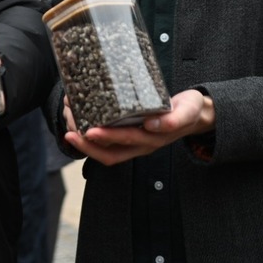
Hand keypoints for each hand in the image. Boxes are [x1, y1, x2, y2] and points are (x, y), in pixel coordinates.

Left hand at [64, 89, 213, 165]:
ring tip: (68, 126)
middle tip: (70, 130)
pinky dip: (90, 134)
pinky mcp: (128, 135)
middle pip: (110, 152)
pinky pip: (106, 142)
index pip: (126, 143)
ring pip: (105, 150)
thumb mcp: (187, 112)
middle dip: (87, 144)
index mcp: (153, 139)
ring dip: (85, 142)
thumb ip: (175, 119)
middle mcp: (140, 144)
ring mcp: (133, 142)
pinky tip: (78, 120)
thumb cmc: (188, 111)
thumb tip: (153, 125)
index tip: (91, 131)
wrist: (194, 114)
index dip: (108, 139)